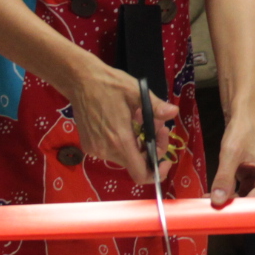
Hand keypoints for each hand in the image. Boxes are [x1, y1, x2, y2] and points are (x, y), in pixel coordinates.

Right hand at [68, 60, 178, 184]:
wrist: (80, 81)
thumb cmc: (109, 84)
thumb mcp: (137, 92)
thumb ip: (156, 107)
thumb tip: (174, 112)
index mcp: (119, 140)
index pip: (141, 173)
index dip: (157, 171)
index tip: (166, 159)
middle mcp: (106, 150)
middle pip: (137, 163)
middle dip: (151, 148)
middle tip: (158, 125)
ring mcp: (96, 149)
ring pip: (126, 156)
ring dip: (138, 143)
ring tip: (141, 119)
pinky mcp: (89, 146)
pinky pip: (113, 151)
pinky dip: (124, 141)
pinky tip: (126, 123)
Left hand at [210, 116, 254, 206]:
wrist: (243, 120)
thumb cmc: (242, 132)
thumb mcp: (230, 154)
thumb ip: (224, 178)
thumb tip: (216, 201)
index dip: (238, 211)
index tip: (218, 215)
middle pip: (252, 207)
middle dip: (231, 209)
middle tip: (208, 209)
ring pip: (245, 204)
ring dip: (227, 204)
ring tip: (207, 201)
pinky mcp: (254, 186)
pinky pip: (241, 198)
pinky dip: (228, 197)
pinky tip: (213, 195)